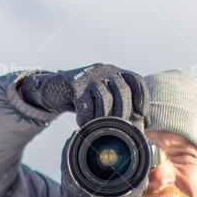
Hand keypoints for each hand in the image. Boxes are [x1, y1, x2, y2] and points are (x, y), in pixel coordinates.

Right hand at [18, 64, 148, 125]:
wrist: (55, 88)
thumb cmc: (84, 97)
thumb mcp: (103, 96)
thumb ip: (119, 104)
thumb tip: (142, 124)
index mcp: (117, 72)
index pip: (136, 80)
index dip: (142, 98)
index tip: (141, 114)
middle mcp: (106, 70)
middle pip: (122, 91)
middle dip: (123, 112)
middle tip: (117, 125)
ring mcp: (90, 76)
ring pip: (105, 98)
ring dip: (102, 116)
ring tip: (98, 125)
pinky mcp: (75, 84)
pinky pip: (85, 104)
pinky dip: (86, 118)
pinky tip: (83, 123)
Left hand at [56, 132, 148, 196]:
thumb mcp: (129, 194)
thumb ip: (137, 173)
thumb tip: (148, 155)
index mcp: (77, 185)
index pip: (69, 154)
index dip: (74, 142)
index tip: (78, 134)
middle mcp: (67, 195)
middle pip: (66, 168)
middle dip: (74, 158)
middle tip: (82, 149)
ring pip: (66, 184)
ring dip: (75, 176)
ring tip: (87, 171)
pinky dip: (76, 192)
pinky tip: (86, 193)